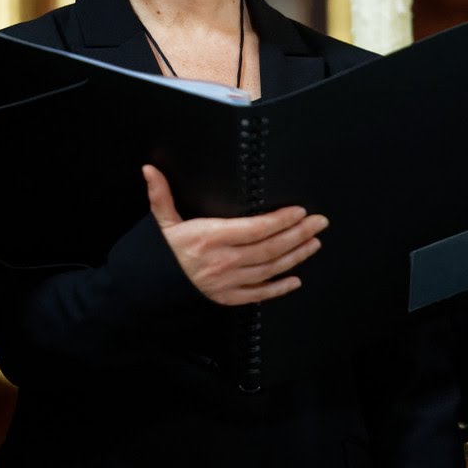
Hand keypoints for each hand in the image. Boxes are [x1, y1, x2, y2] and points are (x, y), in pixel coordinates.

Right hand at [143, 164, 325, 306]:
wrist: (149, 288)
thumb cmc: (160, 253)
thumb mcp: (161, 222)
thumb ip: (161, 195)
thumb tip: (149, 169)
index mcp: (210, 238)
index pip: (254, 228)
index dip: (280, 220)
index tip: (299, 211)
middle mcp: (222, 261)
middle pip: (269, 248)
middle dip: (298, 234)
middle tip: (319, 223)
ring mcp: (227, 282)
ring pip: (269, 269)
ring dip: (295, 256)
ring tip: (314, 243)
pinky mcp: (227, 298)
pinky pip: (259, 294)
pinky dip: (279, 288)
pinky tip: (295, 279)